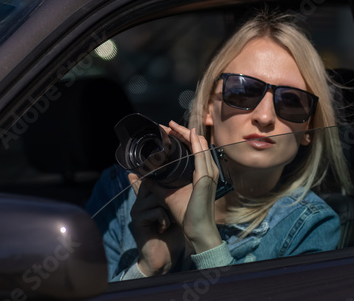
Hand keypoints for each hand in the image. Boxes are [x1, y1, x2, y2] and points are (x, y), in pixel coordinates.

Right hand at [128, 173, 184, 275]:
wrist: (163, 257)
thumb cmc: (172, 234)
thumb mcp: (175, 212)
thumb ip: (174, 198)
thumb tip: (184, 180)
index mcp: (148, 198)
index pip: (152, 179)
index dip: (163, 179)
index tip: (170, 179)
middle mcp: (140, 202)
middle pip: (154, 185)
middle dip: (168, 194)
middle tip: (175, 206)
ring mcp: (137, 210)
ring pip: (157, 197)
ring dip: (169, 208)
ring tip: (171, 219)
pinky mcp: (137, 220)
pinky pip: (156, 211)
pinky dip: (165, 220)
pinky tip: (164, 228)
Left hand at [156, 122, 222, 252]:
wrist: (196, 229)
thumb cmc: (186, 213)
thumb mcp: (168, 193)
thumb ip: (158, 183)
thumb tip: (145, 175)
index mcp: (201, 172)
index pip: (193, 149)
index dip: (181, 138)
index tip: (167, 131)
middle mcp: (207, 170)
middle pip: (196, 143)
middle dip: (181, 132)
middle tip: (167, 124)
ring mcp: (208, 172)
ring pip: (199, 145)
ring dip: (185, 134)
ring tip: (172, 126)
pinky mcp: (205, 177)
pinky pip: (201, 155)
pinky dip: (195, 143)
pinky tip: (189, 134)